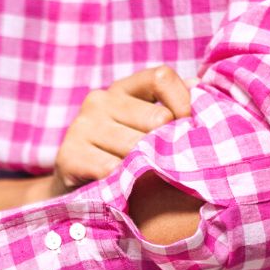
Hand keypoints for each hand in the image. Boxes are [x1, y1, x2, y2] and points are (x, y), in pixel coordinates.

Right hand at [48, 65, 195, 196]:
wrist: (74, 192)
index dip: (184, 102)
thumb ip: (171, 108)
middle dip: (167, 145)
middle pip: (156, 118)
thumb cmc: (119, 159)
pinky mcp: (69, 155)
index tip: (190, 129)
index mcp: (121, 89)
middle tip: (169, 166)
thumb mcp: (144, 130)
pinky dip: (125, 183)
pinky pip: (113, 169)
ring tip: (148, 180)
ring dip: (147, 168)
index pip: (161, 78)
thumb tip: (200, 88)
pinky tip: (125, 189)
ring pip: (137, 147)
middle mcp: (99, 101)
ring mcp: (81, 126)